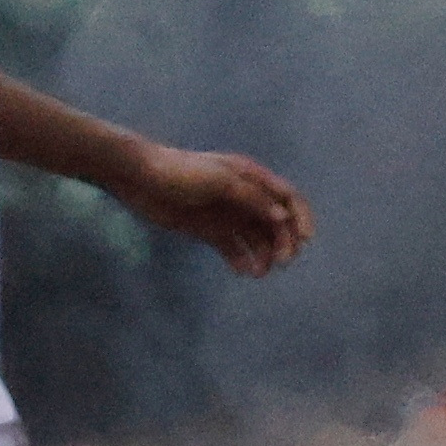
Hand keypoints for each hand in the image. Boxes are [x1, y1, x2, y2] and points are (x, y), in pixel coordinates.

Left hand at [126, 143, 314, 277]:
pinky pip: (234, 248)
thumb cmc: (182, 172)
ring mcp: (228, 214)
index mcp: (252, 178)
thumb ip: (252, 198)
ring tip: (261, 273)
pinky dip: (242, 260)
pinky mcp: (210, 230)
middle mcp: (245, 197)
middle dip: (284, 242)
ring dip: (264, 255)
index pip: (287, 197)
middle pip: (276, 222)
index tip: (305, 241)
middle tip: (282, 262)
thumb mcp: (221, 180)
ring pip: (257, 238)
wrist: (140, 178)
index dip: (301, 217)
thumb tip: (282, 217)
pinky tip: (244, 271)